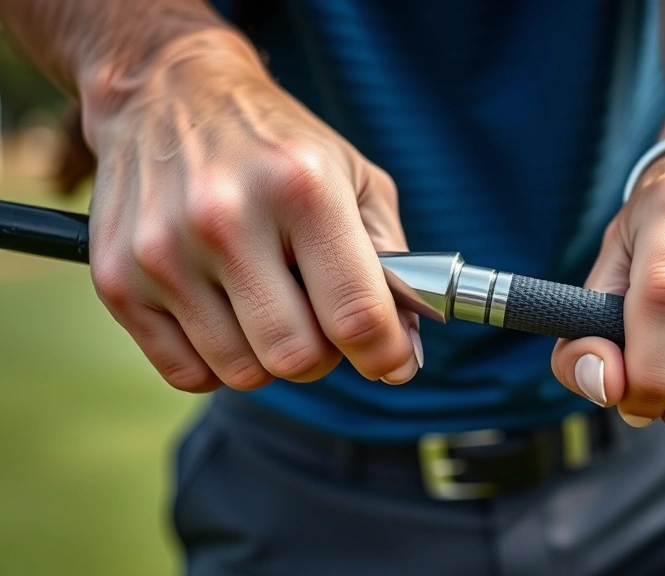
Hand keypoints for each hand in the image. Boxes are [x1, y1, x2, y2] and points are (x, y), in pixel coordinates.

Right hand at [83, 32, 420, 391]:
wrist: (168, 92)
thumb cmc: (278, 144)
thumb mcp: (355, 178)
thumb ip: (392, 264)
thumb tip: (402, 351)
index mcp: (301, 189)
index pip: (355, 314)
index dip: (384, 355)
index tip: (392, 362)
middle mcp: (226, 218)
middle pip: (296, 356)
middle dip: (325, 356)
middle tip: (323, 325)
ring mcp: (163, 252)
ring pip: (243, 372)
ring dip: (269, 356)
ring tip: (269, 306)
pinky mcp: (117, 280)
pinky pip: (187, 375)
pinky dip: (218, 360)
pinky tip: (225, 313)